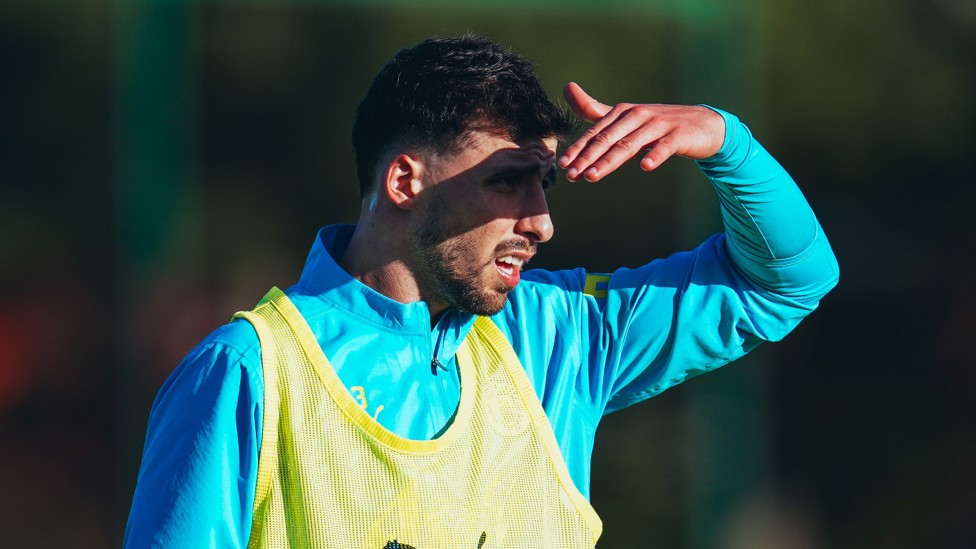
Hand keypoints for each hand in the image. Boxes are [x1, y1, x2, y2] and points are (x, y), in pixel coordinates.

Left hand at [558, 82, 725, 181]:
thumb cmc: (657, 123)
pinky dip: (656, 155)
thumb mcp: (625, 117)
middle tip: (571, 175)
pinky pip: (665, 146)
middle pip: (608, 139)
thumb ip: (596, 110)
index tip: (563, 165)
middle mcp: (637, 115)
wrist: (701, 124)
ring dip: (610, 160)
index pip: (595, 133)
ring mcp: (658, 125)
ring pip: (630, 144)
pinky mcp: (678, 135)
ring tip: (593, 175)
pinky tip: (646, 166)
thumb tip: (566, 87)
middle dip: (587, 157)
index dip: (578, 149)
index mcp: (622, 112)